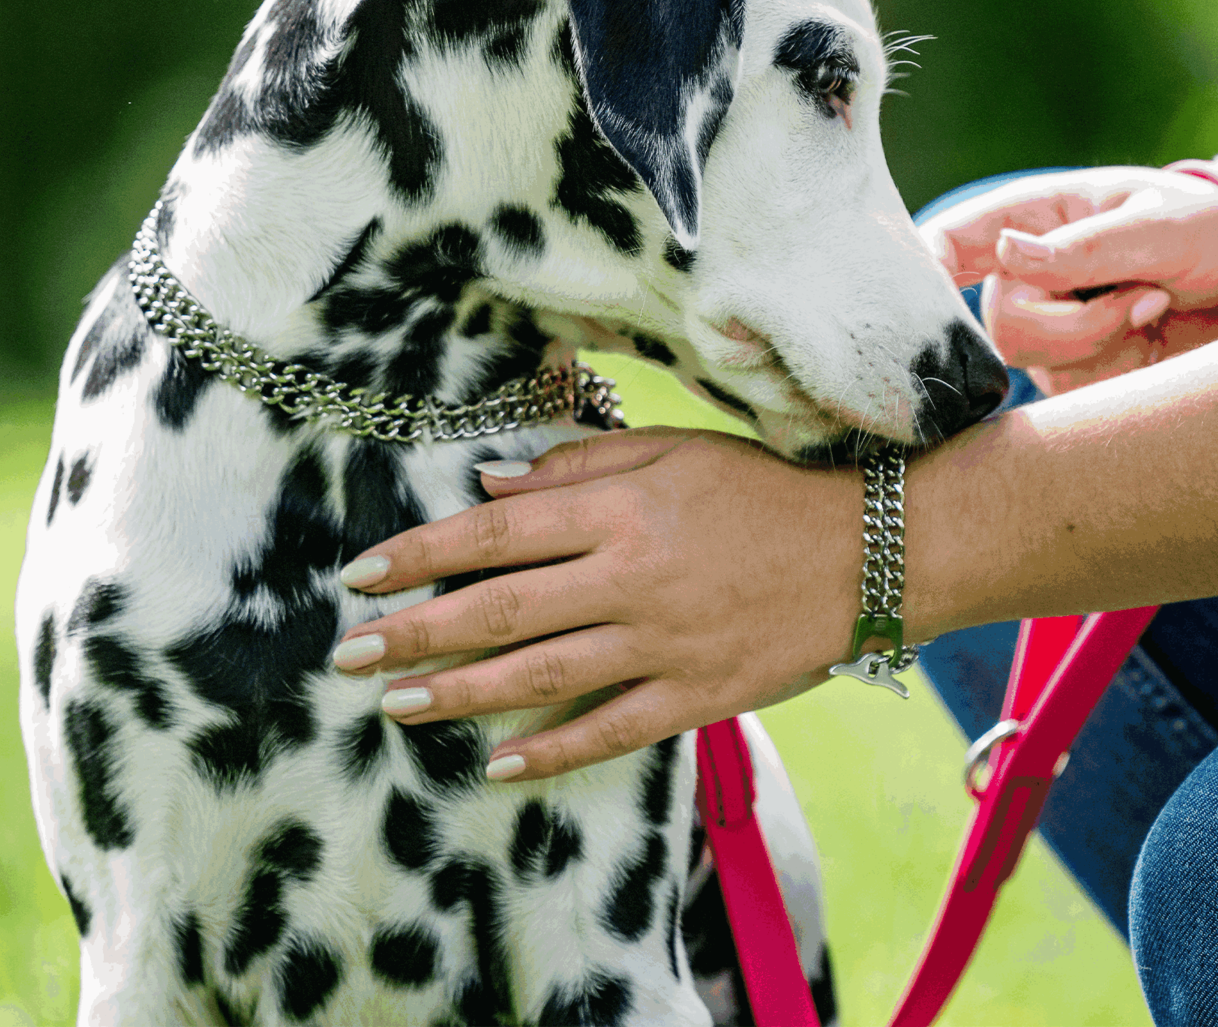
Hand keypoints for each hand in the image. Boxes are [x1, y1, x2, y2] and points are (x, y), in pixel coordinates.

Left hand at [333, 428, 864, 779]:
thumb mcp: (674, 450)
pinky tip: (500, 767)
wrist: (867, 552)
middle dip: (417, 633)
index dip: (422, 553)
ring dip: (462, 695)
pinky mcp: (698, 696)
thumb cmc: (763, 489)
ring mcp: (663, 643)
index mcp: (622, 508)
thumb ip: (580, 463)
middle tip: (350, 657)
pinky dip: (554, 752)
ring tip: (397, 708)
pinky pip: (613, 730)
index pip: (496, 532)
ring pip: (542, 676)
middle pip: (502, 609)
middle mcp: (630, 577)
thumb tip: (488, 484)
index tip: (362, 575)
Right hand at [920, 166, 1217, 394]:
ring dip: (1104, 341)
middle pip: (997, 321)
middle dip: (1073, 324)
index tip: (928, 299)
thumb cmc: (1202, 226)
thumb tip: (1004, 255)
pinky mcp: (1068, 365)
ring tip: (1150, 305)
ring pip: (1032, 360)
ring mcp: (1042, 321)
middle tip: (1139, 295)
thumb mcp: (1156, 224)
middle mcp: (1023, 271)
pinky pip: (1069, 389)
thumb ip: (1084, 245)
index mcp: (1028, 217)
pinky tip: (1148, 337)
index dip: (923, 271)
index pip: (948, 242)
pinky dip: (1120, 369)